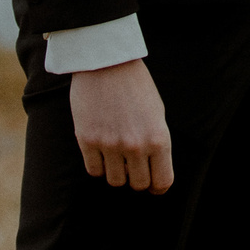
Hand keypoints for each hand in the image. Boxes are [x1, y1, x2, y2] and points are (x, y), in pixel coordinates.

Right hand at [68, 58, 172, 192]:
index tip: (154, 185)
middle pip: (138, 184)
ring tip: (116, 156)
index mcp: (158, 138)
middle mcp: (135, 145)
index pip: (162, 181)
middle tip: (133, 167)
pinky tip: (101, 151)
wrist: (106, 62)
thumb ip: (156, 143)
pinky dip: (98, 166)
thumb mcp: (157, 112)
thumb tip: (154, 171)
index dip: (158, 187)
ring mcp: (110, 144)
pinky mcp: (87, 140)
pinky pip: (94, 171)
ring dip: (117, 173)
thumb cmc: (136, 86)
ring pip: (115, 181)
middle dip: (137, 178)